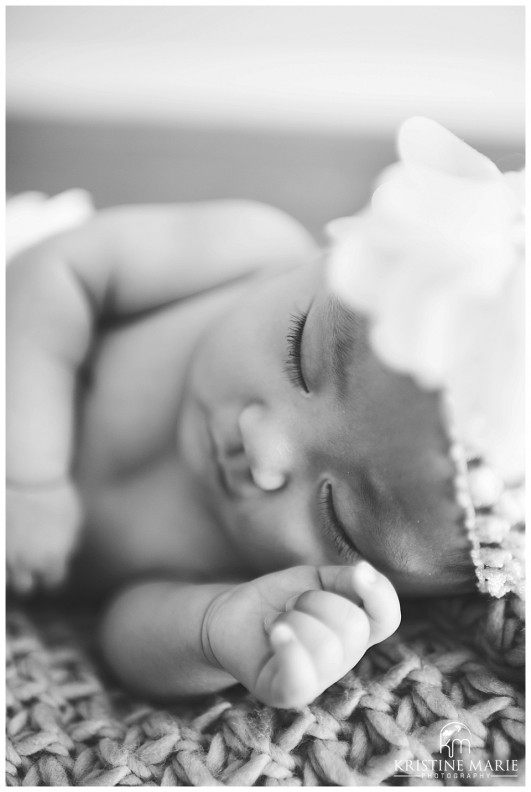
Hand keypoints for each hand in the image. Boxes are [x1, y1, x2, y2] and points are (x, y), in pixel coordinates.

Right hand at [6, 477, 81, 593]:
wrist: (30, 477)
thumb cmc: (56, 495)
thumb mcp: (73, 519)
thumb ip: (70, 542)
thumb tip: (67, 554)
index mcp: (53, 559)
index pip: (53, 581)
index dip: (50, 573)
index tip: (48, 565)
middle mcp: (28, 563)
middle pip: (25, 586)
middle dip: (27, 575)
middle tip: (26, 560)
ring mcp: (7, 556)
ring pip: (5, 579)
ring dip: (9, 570)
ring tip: (14, 553)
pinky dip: (2, 561)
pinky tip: (7, 548)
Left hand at [204, 562, 399, 708]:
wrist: (234, 616)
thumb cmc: (280, 599)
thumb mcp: (318, 580)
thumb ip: (348, 580)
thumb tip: (364, 573)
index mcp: (357, 631)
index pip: (387, 617)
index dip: (379, 593)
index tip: (358, 571)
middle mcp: (343, 660)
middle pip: (353, 625)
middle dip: (315, 600)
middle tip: (292, 605)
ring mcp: (316, 680)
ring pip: (326, 646)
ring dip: (293, 619)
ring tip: (278, 622)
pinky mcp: (284, 693)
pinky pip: (301, 680)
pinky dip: (289, 649)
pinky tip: (274, 631)